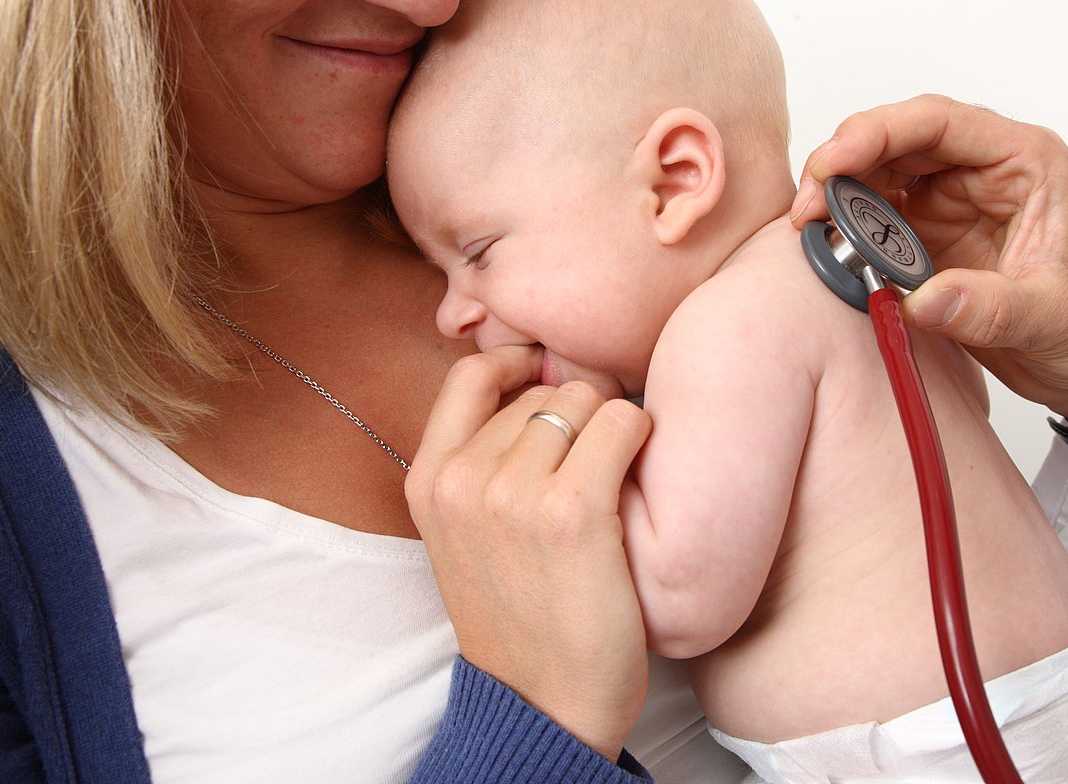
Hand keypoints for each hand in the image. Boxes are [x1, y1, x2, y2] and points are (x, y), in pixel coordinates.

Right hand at [406, 346, 650, 759]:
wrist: (546, 704)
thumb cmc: (520, 616)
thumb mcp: (465, 537)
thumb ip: (477, 464)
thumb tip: (528, 382)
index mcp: (427, 482)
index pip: (470, 375)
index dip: (518, 363)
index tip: (548, 376)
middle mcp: (461, 481)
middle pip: (541, 390)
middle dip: (576, 415)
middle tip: (595, 463)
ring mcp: (512, 495)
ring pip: (583, 401)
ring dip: (610, 430)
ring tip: (614, 481)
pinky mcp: (572, 510)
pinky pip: (621, 424)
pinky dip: (639, 438)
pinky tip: (640, 478)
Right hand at [791, 94, 1067, 421]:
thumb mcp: (1052, 318)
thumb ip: (990, 307)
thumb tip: (924, 298)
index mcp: (1023, 163)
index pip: (940, 123)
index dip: (880, 132)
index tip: (835, 161)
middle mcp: (983, 171)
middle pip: (898, 140)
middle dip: (845, 163)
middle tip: (808, 204)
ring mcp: (954, 202)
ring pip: (880, 174)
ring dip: (840, 194)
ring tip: (808, 227)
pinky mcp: (931, 236)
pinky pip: (877, 218)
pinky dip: (848, 228)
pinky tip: (827, 246)